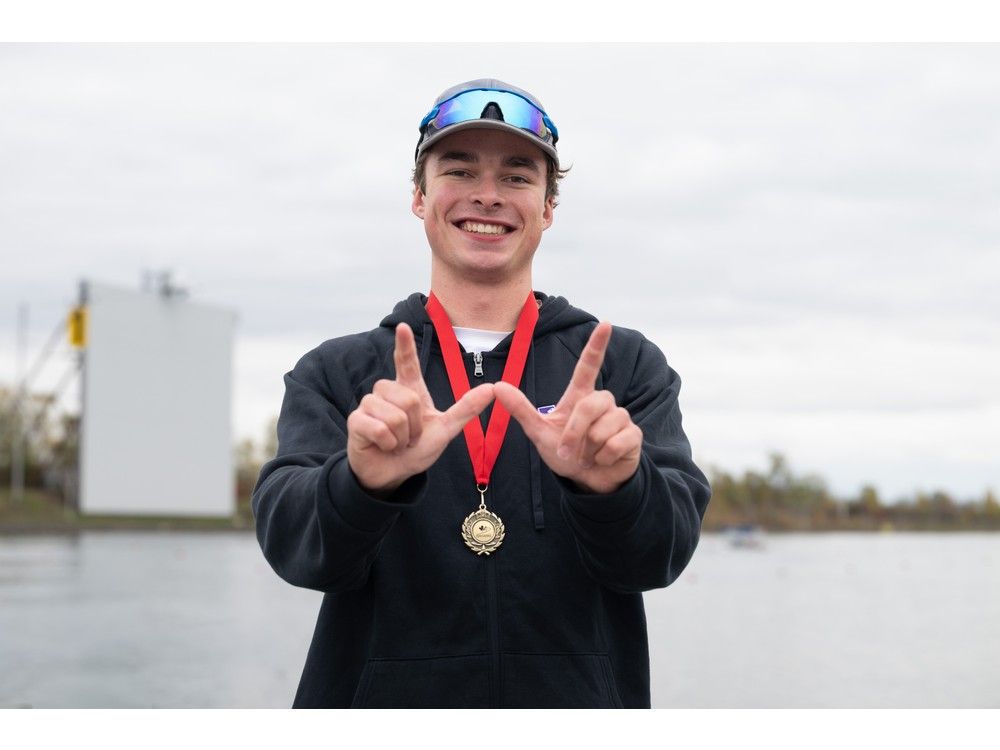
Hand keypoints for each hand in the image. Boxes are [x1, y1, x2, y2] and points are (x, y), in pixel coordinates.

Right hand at [347, 322, 494, 495]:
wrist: (393, 474)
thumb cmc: (416, 449)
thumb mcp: (446, 430)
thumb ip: (466, 409)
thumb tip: (492, 388)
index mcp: (409, 390)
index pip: (406, 362)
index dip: (404, 345)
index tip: (403, 326)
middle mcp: (387, 392)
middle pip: (409, 398)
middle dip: (415, 426)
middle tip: (410, 437)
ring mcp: (369, 404)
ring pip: (394, 415)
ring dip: (402, 437)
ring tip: (397, 442)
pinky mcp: (356, 421)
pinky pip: (378, 428)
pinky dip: (388, 444)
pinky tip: (384, 446)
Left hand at [494, 322, 642, 494]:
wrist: (587, 481)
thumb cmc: (566, 453)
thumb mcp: (538, 432)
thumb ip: (520, 409)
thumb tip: (497, 385)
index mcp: (581, 396)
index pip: (589, 366)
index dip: (597, 345)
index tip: (605, 324)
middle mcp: (603, 402)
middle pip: (591, 404)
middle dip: (576, 431)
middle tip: (568, 451)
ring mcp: (620, 418)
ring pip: (605, 426)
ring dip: (589, 447)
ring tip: (588, 455)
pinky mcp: (633, 435)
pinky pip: (617, 442)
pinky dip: (604, 457)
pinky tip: (603, 460)